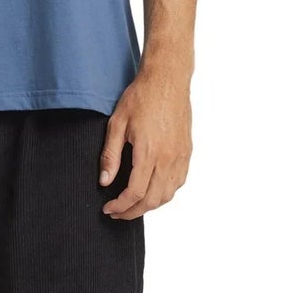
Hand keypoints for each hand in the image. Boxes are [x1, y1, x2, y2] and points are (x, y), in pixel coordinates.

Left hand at [99, 70, 191, 219]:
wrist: (168, 79)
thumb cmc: (141, 97)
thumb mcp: (117, 123)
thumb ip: (110, 155)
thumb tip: (105, 181)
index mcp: (149, 152)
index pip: (135, 193)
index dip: (121, 206)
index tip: (108, 208)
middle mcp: (168, 158)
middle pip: (152, 200)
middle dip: (133, 212)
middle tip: (117, 212)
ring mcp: (180, 156)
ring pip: (168, 194)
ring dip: (150, 205)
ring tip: (132, 205)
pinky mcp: (187, 152)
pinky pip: (178, 182)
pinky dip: (165, 193)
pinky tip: (152, 190)